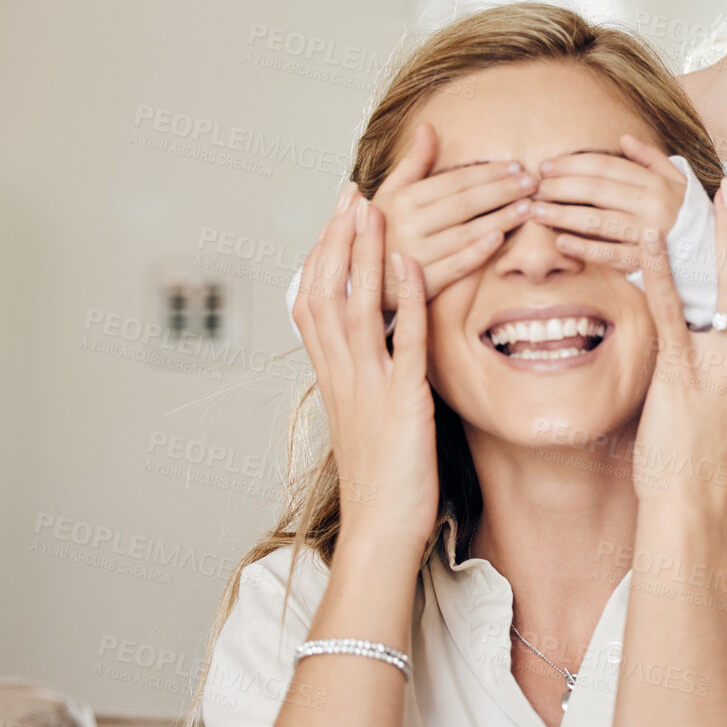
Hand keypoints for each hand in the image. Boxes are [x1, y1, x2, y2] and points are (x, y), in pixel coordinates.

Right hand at [292, 181, 441, 551]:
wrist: (382, 533)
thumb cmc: (385, 482)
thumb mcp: (371, 419)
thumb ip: (372, 379)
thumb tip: (382, 351)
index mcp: (333, 378)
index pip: (314, 302)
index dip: (323, 255)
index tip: (336, 216)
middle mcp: (342, 375)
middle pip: (326, 292)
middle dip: (337, 239)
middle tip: (351, 194)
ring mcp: (369, 386)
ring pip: (356, 306)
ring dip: (365, 254)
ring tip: (374, 208)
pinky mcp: (403, 401)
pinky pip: (401, 340)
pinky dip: (405, 299)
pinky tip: (413, 264)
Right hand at [370, 120, 540, 308]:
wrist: (361, 279)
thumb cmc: (382, 231)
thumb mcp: (390, 193)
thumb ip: (413, 163)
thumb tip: (428, 127)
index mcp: (402, 199)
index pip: (454, 181)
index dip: (487, 172)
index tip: (515, 166)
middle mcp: (408, 225)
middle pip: (464, 204)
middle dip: (502, 191)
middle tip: (532, 183)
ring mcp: (416, 255)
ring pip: (466, 233)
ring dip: (500, 219)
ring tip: (528, 207)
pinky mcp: (424, 283)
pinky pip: (456, 266)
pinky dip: (478, 253)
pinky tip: (500, 240)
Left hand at [534, 133, 686, 275]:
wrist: (716, 256)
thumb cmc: (691, 216)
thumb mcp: (679, 181)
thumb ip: (651, 159)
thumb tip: (624, 138)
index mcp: (657, 182)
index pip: (606, 166)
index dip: (573, 164)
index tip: (547, 166)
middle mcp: (653, 205)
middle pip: (597, 190)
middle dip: (561, 187)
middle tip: (534, 188)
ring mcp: (649, 235)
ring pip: (599, 220)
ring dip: (563, 215)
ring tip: (537, 212)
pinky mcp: (647, 263)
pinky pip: (610, 254)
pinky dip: (584, 248)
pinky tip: (560, 242)